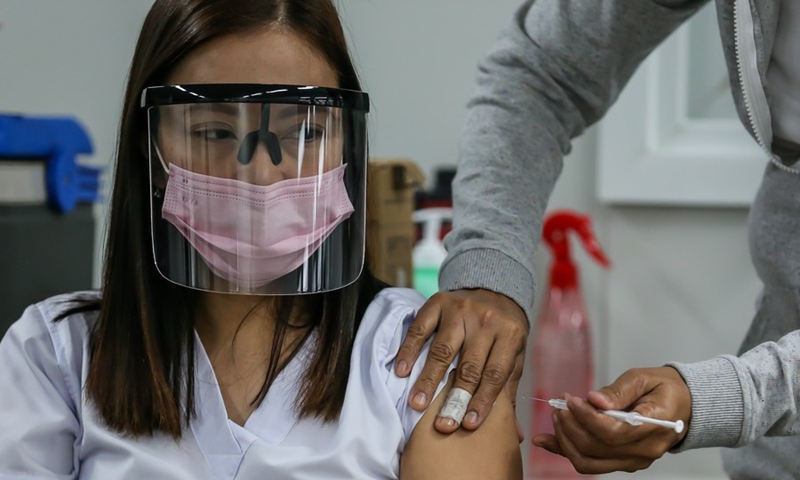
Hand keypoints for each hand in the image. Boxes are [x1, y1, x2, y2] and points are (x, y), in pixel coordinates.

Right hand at [395, 289, 527, 434]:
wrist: (493, 289)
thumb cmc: (502, 333)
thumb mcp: (513, 357)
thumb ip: (509, 392)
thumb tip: (514, 435)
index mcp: (510, 334)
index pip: (495, 373)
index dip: (482, 400)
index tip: (469, 424)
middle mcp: (486, 320)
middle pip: (469, 365)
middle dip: (455, 397)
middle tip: (442, 424)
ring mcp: (460, 310)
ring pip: (443, 349)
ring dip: (428, 378)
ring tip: (417, 404)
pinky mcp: (438, 302)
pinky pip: (421, 328)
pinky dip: (409, 350)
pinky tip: (402, 371)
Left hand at [532, 367, 690, 473]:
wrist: (683, 405)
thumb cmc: (663, 388)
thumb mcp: (643, 378)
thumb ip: (618, 391)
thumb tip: (594, 401)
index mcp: (654, 427)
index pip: (612, 433)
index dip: (586, 418)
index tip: (570, 400)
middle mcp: (643, 451)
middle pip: (596, 449)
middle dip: (571, 426)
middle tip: (561, 405)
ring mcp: (633, 460)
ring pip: (589, 462)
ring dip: (565, 441)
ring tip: (558, 417)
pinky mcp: (622, 462)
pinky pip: (590, 462)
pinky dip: (565, 451)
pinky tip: (546, 440)